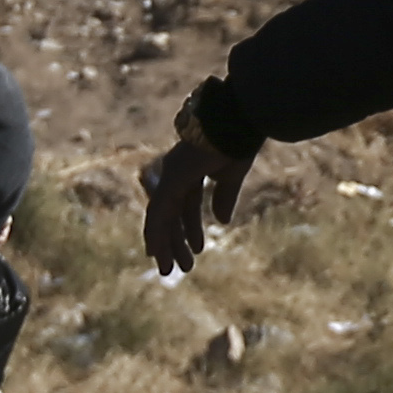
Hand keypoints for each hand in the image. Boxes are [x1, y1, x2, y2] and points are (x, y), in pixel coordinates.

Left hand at [141, 129, 253, 274]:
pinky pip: (158, 213)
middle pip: (171, 214)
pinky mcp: (170, 180)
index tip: (193, 248)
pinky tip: (155, 252)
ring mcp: (170, 176)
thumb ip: (224, 197)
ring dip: (166, 245)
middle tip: (183, 266)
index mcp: (190, 171)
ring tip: (170, 271)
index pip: (184, 205)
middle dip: (176, 241)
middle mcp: (175, 173)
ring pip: (161, 218)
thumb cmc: (237, 141)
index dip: (186, 228)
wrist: (237, 122)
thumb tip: (222, 221)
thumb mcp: (231, 177)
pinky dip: (156, 234)